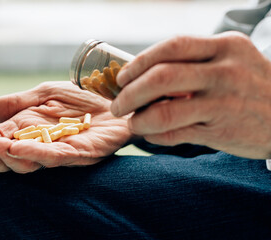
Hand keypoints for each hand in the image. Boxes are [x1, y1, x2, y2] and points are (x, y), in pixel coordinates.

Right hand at [0, 81, 131, 172]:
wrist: (117, 99)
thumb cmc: (82, 97)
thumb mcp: (45, 93)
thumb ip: (16, 102)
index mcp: (31, 131)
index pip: (4, 141)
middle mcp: (43, 145)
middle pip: (13, 158)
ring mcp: (61, 152)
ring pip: (30, 162)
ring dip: (9, 156)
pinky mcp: (80, 154)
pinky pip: (55, 157)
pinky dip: (35, 153)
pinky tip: (18, 148)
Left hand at [111, 31, 270, 158]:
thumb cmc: (249, 85)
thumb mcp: (229, 61)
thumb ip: (193, 62)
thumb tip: (142, 75)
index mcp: (224, 47)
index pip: (172, 46)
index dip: (140, 62)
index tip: (123, 77)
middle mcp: (225, 72)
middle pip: (163, 77)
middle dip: (130, 92)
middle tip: (117, 104)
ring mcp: (225, 103)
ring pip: (166, 111)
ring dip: (139, 119)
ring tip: (132, 122)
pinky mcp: (222, 131)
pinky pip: (177, 134)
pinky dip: (155, 136)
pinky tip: (150, 134)